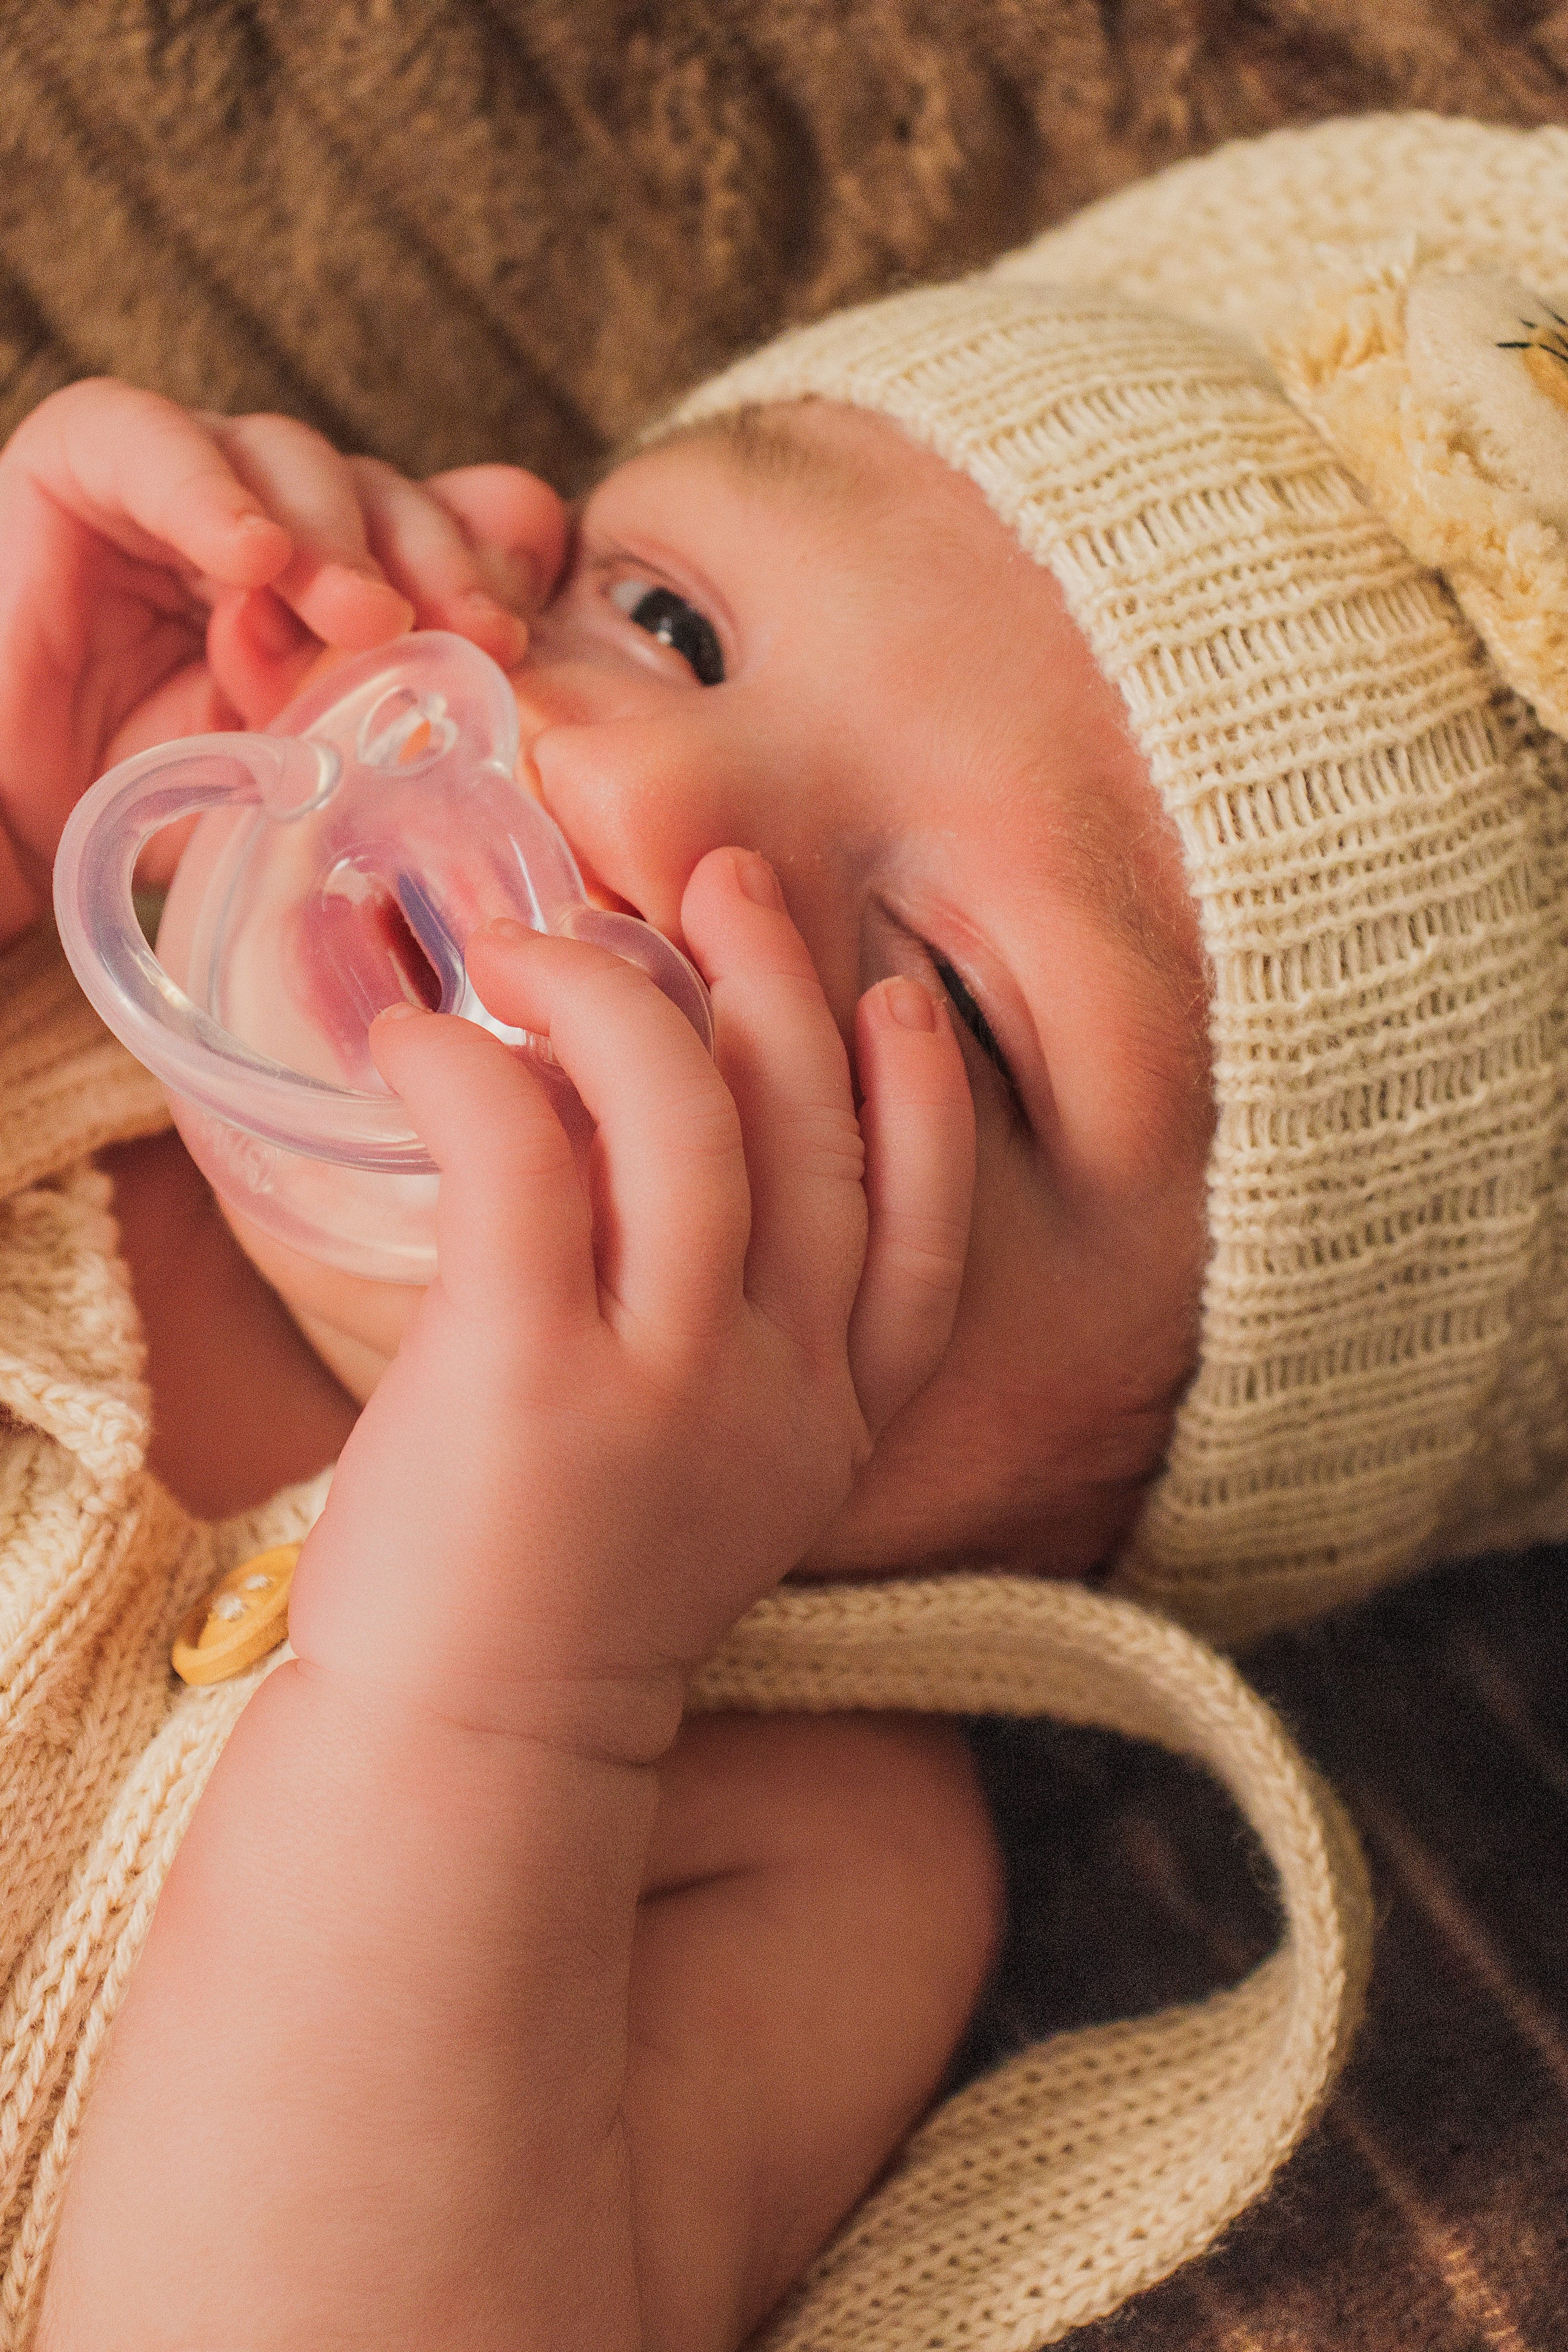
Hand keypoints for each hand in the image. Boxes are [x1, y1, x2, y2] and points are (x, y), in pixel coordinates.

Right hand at [0, 377, 562, 939]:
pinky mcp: (92, 454)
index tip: (503, 644)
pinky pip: (156, 443)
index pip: (443, 535)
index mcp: (340, 583)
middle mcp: (276, 515)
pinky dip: (208, 494)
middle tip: (460, 633)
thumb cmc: (163, 795)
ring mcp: (190, 477)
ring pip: (294, 461)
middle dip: (430, 562)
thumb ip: (382, 709)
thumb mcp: (300, 773)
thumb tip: (488, 659)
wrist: (25, 814)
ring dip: (336, 541)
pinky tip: (248, 553)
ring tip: (356, 617)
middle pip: (383, 496)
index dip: (482, 570)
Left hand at [287, 846, 974, 1760]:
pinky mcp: (533, 1374)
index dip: (923, 1105)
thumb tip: (621, 1130)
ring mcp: (667, 1384)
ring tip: (536, 939)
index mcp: (829, 1426)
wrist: (466, 1750)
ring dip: (618, 995)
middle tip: (716, 883)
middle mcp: (776, 1397)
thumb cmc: (551, 1591)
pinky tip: (413, 1038)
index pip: (922, 1240)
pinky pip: (523, 1154)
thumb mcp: (691, 1474)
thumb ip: (713, 1334)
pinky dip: (469, 1065)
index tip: (894, 996)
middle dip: (774, 987)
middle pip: (813, 1139)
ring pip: (687, 1120)